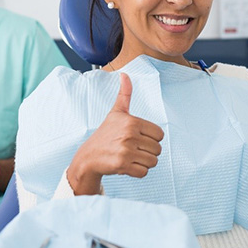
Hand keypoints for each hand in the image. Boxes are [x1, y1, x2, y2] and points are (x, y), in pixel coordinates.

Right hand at [68, 73, 164, 194]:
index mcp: (132, 121)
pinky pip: (144, 172)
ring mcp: (126, 151)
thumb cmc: (105, 134)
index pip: (160, 135)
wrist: (88, 157)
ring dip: (143, 162)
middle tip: (132, 149)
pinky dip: (137, 172)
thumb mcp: (116, 113)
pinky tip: (126, 165)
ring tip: (130, 157)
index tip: (137, 138)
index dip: (151, 138)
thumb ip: (124, 94)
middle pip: (158, 149)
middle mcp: (129, 135)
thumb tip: (125, 74)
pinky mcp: (122, 165)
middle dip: (147, 151)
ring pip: (153, 161)